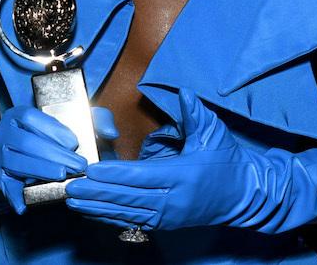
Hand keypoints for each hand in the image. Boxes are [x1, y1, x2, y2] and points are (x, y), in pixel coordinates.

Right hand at [0, 105, 88, 213]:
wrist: (21, 158)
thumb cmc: (54, 139)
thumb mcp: (75, 124)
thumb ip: (97, 120)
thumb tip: (111, 132)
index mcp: (21, 115)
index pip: (33, 118)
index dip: (53, 130)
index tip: (74, 143)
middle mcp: (6, 133)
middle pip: (26, 143)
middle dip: (54, 155)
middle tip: (78, 166)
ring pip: (16, 163)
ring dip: (39, 171)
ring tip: (62, 176)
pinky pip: (5, 188)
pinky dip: (13, 197)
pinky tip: (23, 207)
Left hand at [65, 89, 274, 230]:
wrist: (245, 194)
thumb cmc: (227, 161)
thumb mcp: (214, 133)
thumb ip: (194, 113)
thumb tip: (183, 92)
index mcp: (183, 176)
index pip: (142, 176)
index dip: (114, 174)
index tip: (91, 170)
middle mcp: (173, 200)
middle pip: (128, 197)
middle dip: (96, 193)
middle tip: (71, 186)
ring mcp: (169, 216)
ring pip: (127, 213)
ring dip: (97, 207)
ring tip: (73, 200)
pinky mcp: (166, 224)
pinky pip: (133, 221)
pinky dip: (110, 216)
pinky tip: (92, 212)